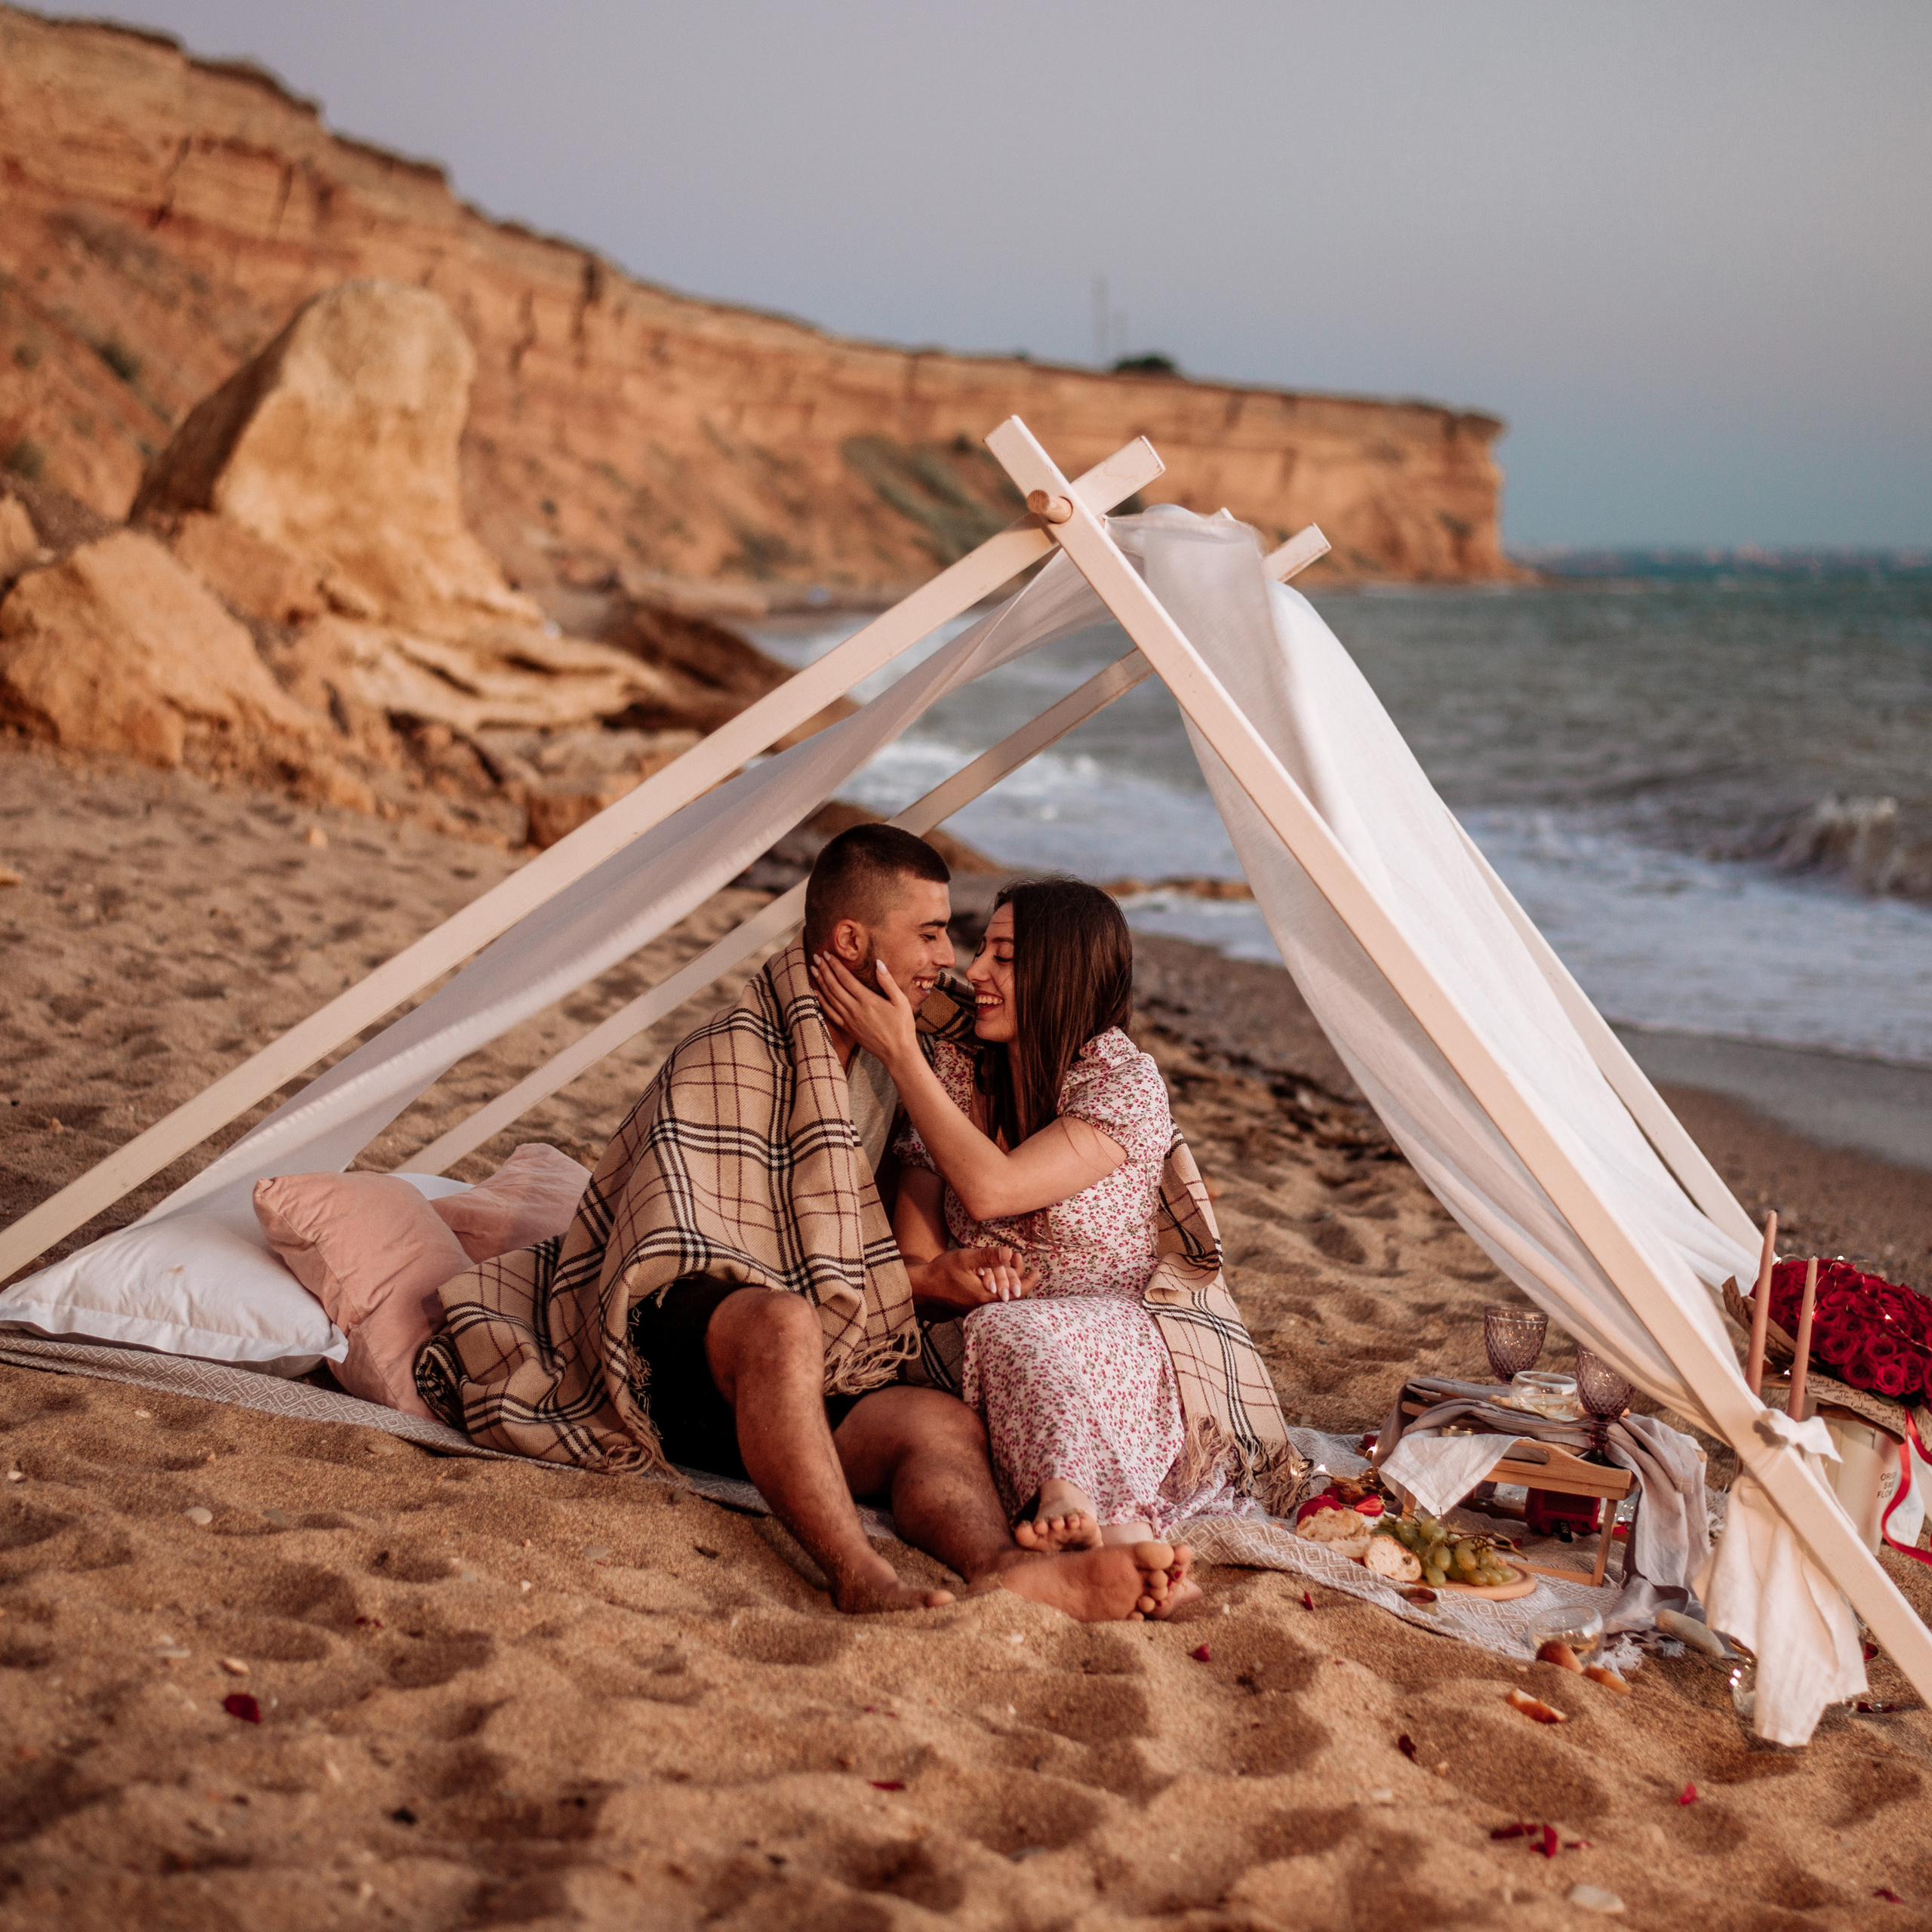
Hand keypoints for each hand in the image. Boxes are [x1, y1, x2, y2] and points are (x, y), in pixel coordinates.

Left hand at [810, 949, 919, 1066]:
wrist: (897, 1053)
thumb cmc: (902, 1027)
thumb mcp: (900, 1001)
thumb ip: (888, 982)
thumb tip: (878, 963)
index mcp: (867, 1000)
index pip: (845, 978)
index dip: (835, 965)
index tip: (827, 954)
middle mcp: (854, 1009)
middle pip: (833, 986)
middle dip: (824, 970)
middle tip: (816, 957)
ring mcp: (849, 1020)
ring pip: (829, 998)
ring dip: (820, 982)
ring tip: (813, 970)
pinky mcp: (847, 1028)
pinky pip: (829, 1012)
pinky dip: (821, 1001)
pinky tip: (816, 993)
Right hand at [910, 1244, 1037, 1314]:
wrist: (923, 1286)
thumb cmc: (943, 1272)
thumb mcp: (966, 1260)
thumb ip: (988, 1256)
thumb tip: (1009, 1252)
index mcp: (986, 1297)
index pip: (1017, 1293)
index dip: (1028, 1282)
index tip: (1037, 1272)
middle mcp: (984, 1305)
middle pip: (1010, 1293)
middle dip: (1017, 1275)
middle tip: (1019, 1258)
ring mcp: (977, 1307)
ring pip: (1000, 1294)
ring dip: (1006, 1278)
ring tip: (1009, 1261)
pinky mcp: (970, 1305)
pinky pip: (990, 1295)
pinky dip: (997, 1283)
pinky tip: (994, 1272)